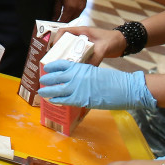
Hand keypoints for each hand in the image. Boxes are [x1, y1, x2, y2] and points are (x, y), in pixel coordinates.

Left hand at [39, 61, 155, 109]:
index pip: (62, 64)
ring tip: (41, 92)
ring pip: (57, 89)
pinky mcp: (81, 99)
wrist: (123, 88)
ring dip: (48, 91)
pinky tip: (52, 100)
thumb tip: (75, 79)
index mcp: (80, 67)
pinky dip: (57, 100)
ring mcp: (77, 88)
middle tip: (41, 81)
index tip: (46, 67)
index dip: (52, 66)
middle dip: (47, 79)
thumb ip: (83, 74)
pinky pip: (65, 100)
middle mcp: (76, 76)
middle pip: (56, 77)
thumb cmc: (111, 80)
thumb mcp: (94, 72)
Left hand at [52, 0, 85, 22]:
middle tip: (57, 23)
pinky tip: (69, 14)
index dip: (58, 24)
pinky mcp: (84, 6)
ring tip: (62, 18)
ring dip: (68, 20)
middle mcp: (77, 9)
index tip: (54, 25)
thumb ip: (56, 10)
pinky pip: (78, 14)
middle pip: (69, 21)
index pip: (63, 21)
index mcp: (70, 8)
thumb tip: (53, 18)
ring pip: (74, 18)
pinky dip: (73, 16)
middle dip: (63, 23)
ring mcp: (81, 8)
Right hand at [55, 26, 127, 64]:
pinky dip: (74, 61)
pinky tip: (73, 69)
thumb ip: (95, 58)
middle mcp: (81, 37)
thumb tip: (86, 70)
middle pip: (65, 42)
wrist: (123, 43)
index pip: (64, 31)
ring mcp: (83, 44)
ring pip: (70, 50)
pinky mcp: (87, 51)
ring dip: (66, 57)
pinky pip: (77, 56)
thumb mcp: (103, 48)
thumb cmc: (113, 40)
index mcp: (82, 31)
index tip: (53, 49)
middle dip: (58, 50)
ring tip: (61, 66)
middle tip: (54, 60)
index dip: (56, 39)